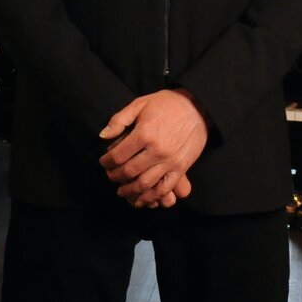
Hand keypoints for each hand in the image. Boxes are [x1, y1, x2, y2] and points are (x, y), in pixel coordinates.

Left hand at [98, 88, 207, 207]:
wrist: (198, 106)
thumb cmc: (167, 103)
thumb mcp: (140, 103)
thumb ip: (120, 120)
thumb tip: (103, 136)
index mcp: (145, 133)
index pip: (118, 156)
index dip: (106, 162)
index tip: (103, 162)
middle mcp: (157, 150)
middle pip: (129, 172)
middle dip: (115, 176)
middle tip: (110, 175)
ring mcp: (170, 161)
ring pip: (144, 184)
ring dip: (129, 191)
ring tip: (122, 190)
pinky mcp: (181, 168)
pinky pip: (164, 189)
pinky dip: (151, 197)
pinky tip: (142, 198)